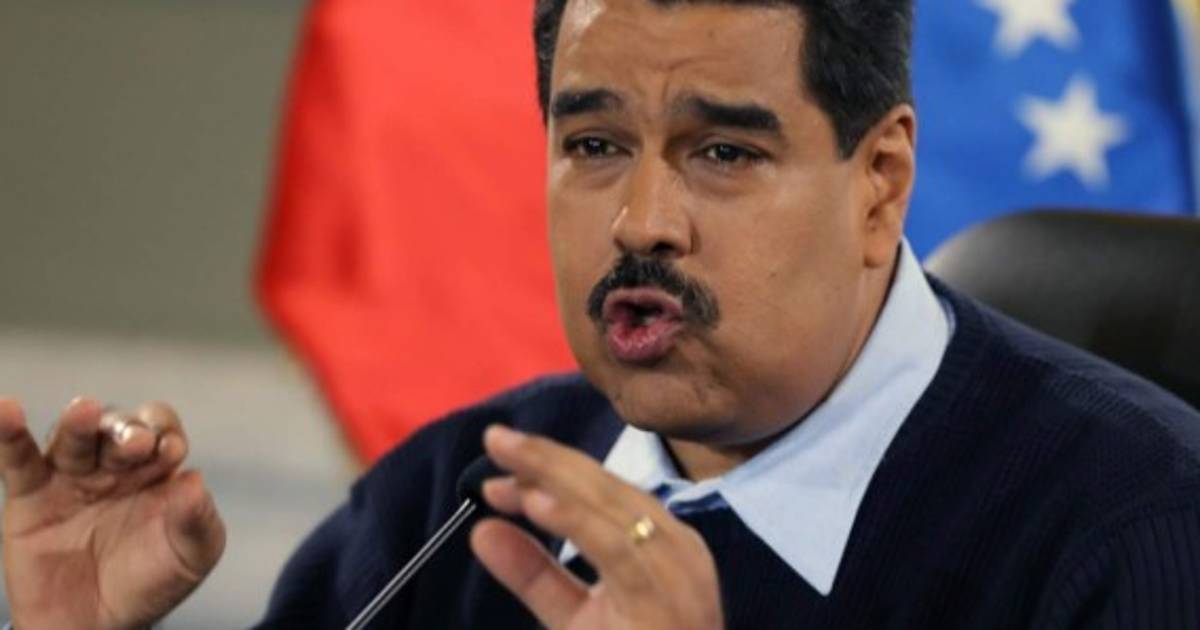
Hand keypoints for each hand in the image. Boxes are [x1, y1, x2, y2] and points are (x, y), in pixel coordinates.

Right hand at [0, 397, 224, 629]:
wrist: (97, 628)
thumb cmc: (151, 583)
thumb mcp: (191, 555)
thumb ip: (198, 519)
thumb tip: (196, 480)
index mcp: (156, 469)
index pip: (161, 430)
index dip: (164, 432)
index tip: (170, 451)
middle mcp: (114, 465)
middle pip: (117, 429)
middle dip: (127, 431)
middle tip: (135, 444)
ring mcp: (71, 477)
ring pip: (74, 438)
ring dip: (81, 424)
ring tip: (83, 411)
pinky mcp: (30, 496)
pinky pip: (17, 458)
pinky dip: (8, 433)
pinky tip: (6, 410)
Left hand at [470, 425, 722, 629]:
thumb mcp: (574, 616)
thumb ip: (533, 573)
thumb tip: (481, 529)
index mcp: (661, 543)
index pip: (601, 491)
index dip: (548, 470)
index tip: (496, 467)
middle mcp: (677, 548)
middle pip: (606, 488)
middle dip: (547, 460)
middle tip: (495, 439)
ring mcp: (677, 572)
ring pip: (613, 507)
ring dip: (558, 480)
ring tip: (510, 462)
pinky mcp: (667, 598)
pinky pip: (619, 549)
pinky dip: (577, 522)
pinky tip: (538, 504)